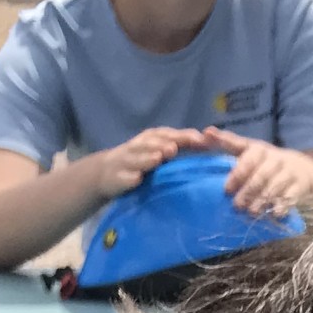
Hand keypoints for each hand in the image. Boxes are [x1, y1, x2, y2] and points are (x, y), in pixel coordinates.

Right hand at [90, 127, 213, 201]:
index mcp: (153, 138)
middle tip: (176, 148)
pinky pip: (125, 177)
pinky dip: (130, 177)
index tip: (202, 141)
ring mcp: (127, 160)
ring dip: (147, 158)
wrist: (106, 172)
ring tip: (157, 158)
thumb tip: (207, 144)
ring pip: (138, 157)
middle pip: (153, 143)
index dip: (185, 136)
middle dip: (164, 144)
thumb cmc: (141, 162)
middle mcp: (140, 145)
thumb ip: (179, 148)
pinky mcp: (117, 176)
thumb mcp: (159, 152)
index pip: (171, 134)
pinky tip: (137, 179)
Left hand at [196, 128, 312, 218]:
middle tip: (236, 205)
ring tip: (251, 212)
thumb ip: (229, 143)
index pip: (247, 158)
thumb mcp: (249, 149)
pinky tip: (272, 214)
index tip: (227, 189)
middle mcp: (274, 159)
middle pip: (259, 176)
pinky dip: (280, 206)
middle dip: (247, 192)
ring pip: (273, 188)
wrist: (303, 169)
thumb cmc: (267, 161)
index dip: (237, 174)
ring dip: (261, 201)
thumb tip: (206, 132)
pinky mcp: (299, 186)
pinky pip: (289, 197)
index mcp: (259, 149)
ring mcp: (288, 172)